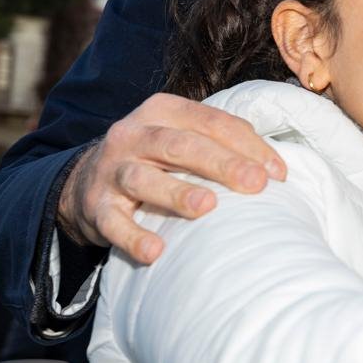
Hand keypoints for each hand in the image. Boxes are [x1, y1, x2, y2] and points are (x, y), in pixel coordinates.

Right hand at [58, 93, 286, 263]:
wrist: (85, 183)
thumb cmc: (154, 159)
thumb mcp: (181, 137)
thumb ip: (221, 143)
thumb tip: (274, 170)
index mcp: (161, 111)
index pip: (211, 122)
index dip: (247, 145)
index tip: (277, 174)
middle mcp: (133, 134)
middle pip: (179, 145)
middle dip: (221, 163)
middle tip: (255, 184)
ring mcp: (111, 170)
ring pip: (143, 179)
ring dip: (176, 193)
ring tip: (207, 207)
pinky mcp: (95, 207)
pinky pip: (113, 223)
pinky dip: (133, 237)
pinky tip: (155, 251)